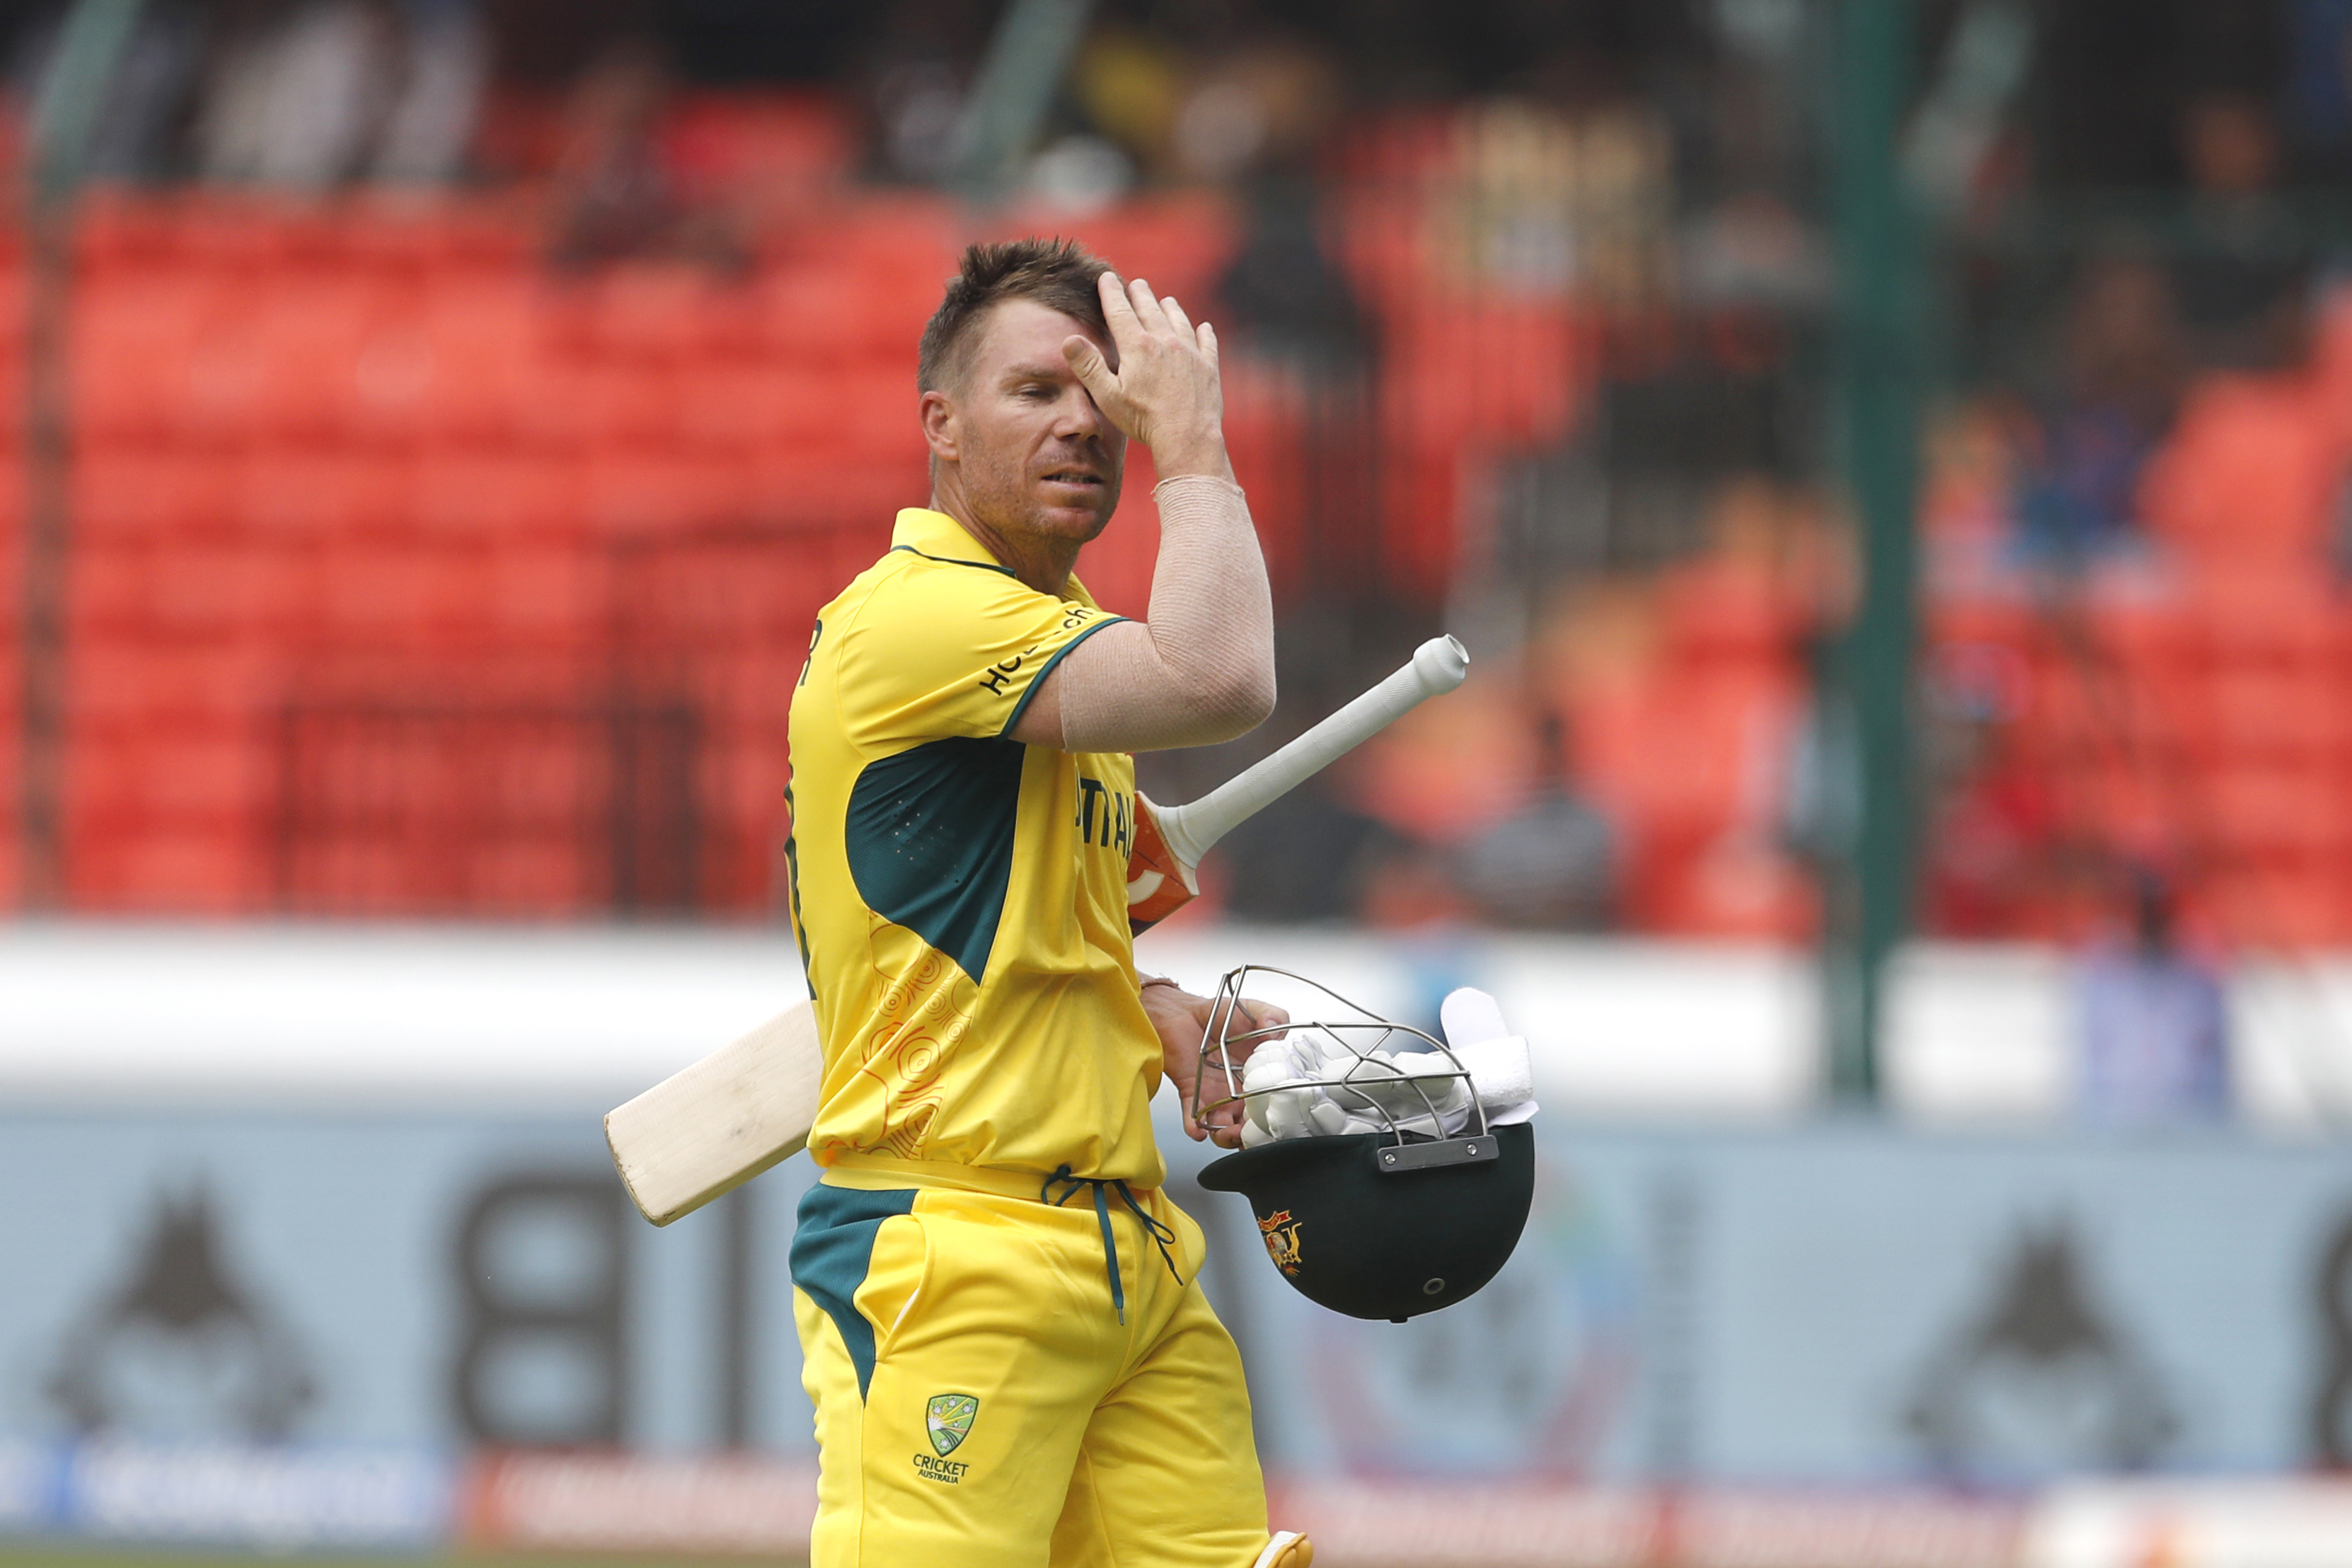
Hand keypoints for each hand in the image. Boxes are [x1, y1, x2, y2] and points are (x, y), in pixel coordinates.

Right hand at [1062, 273, 1232, 481]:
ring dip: (1171, 309)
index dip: (1111, 292)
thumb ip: (1088, 366)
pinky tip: (1204, 328)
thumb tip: (1069, 339)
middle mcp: (1165, 341)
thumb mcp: (1107, 395)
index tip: (1106, 277)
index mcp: (1137, 346)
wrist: (1187, 436)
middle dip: (1140, 294)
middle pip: (1150, 310)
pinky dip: (1204, 333)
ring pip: (1179, 321)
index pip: (1119, 310)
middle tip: (1136, 283)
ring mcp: (1190, 353)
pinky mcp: (1208, 368)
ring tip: (1167, 300)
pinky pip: (1207, 343)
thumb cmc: (1143, 419)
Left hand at [1140, 980, 1289, 1147]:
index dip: (1276, 1116)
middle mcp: (1238, 1090)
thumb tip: (1275, 1031)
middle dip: (1252, 1135)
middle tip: (1254, 1134)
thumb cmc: (1222, 1015)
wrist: (1186, 1012)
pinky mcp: (1193, 1093)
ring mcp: (1215, 1094)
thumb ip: (1274, 1016)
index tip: (1280, 1120)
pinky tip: (1198, 1129)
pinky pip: (1193, 1116)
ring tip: (1229, 1133)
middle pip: (1249, 1124)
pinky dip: (1195, 1126)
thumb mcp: (1256, 1010)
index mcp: (1259, 1075)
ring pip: (1223, 1127)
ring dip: (1226, 1136)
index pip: (1271, 1104)